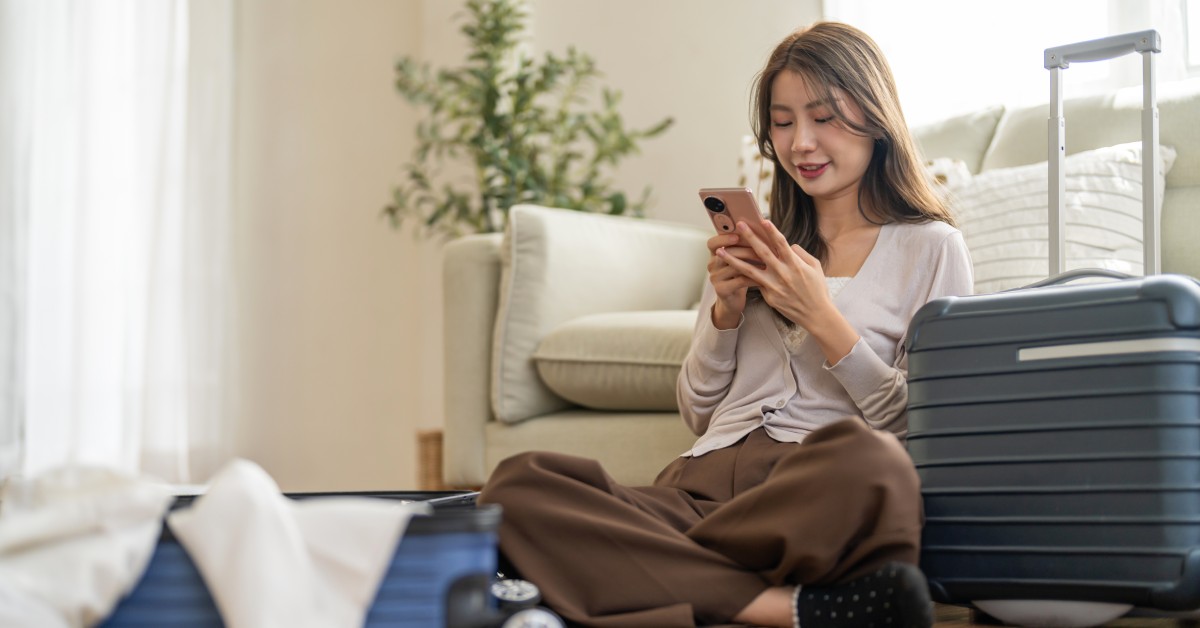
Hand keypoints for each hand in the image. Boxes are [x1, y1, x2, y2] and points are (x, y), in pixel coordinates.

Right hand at [706, 232, 758, 328]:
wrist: (732, 302)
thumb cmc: (738, 276)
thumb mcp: (738, 261)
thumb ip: (743, 248)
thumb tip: (760, 232)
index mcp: (715, 255)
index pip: (712, 243)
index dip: (723, 238)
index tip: (737, 235)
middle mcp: (712, 265)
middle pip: (727, 253)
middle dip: (747, 250)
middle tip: (764, 248)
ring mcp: (715, 278)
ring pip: (734, 267)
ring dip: (752, 263)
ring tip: (767, 261)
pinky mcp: (722, 290)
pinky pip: (740, 281)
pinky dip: (754, 278)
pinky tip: (764, 277)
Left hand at [716, 220, 859, 361]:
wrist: (816, 315)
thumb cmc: (817, 289)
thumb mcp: (815, 267)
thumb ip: (801, 254)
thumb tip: (788, 245)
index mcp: (795, 264)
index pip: (781, 243)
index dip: (771, 231)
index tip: (762, 220)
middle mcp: (783, 274)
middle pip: (763, 252)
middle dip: (750, 237)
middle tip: (739, 225)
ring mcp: (774, 286)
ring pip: (749, 270)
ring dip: (733, 259)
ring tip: (719, 251)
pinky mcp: (769, 296)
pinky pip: (755, 283)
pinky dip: (742, 275)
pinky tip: (730, 268)